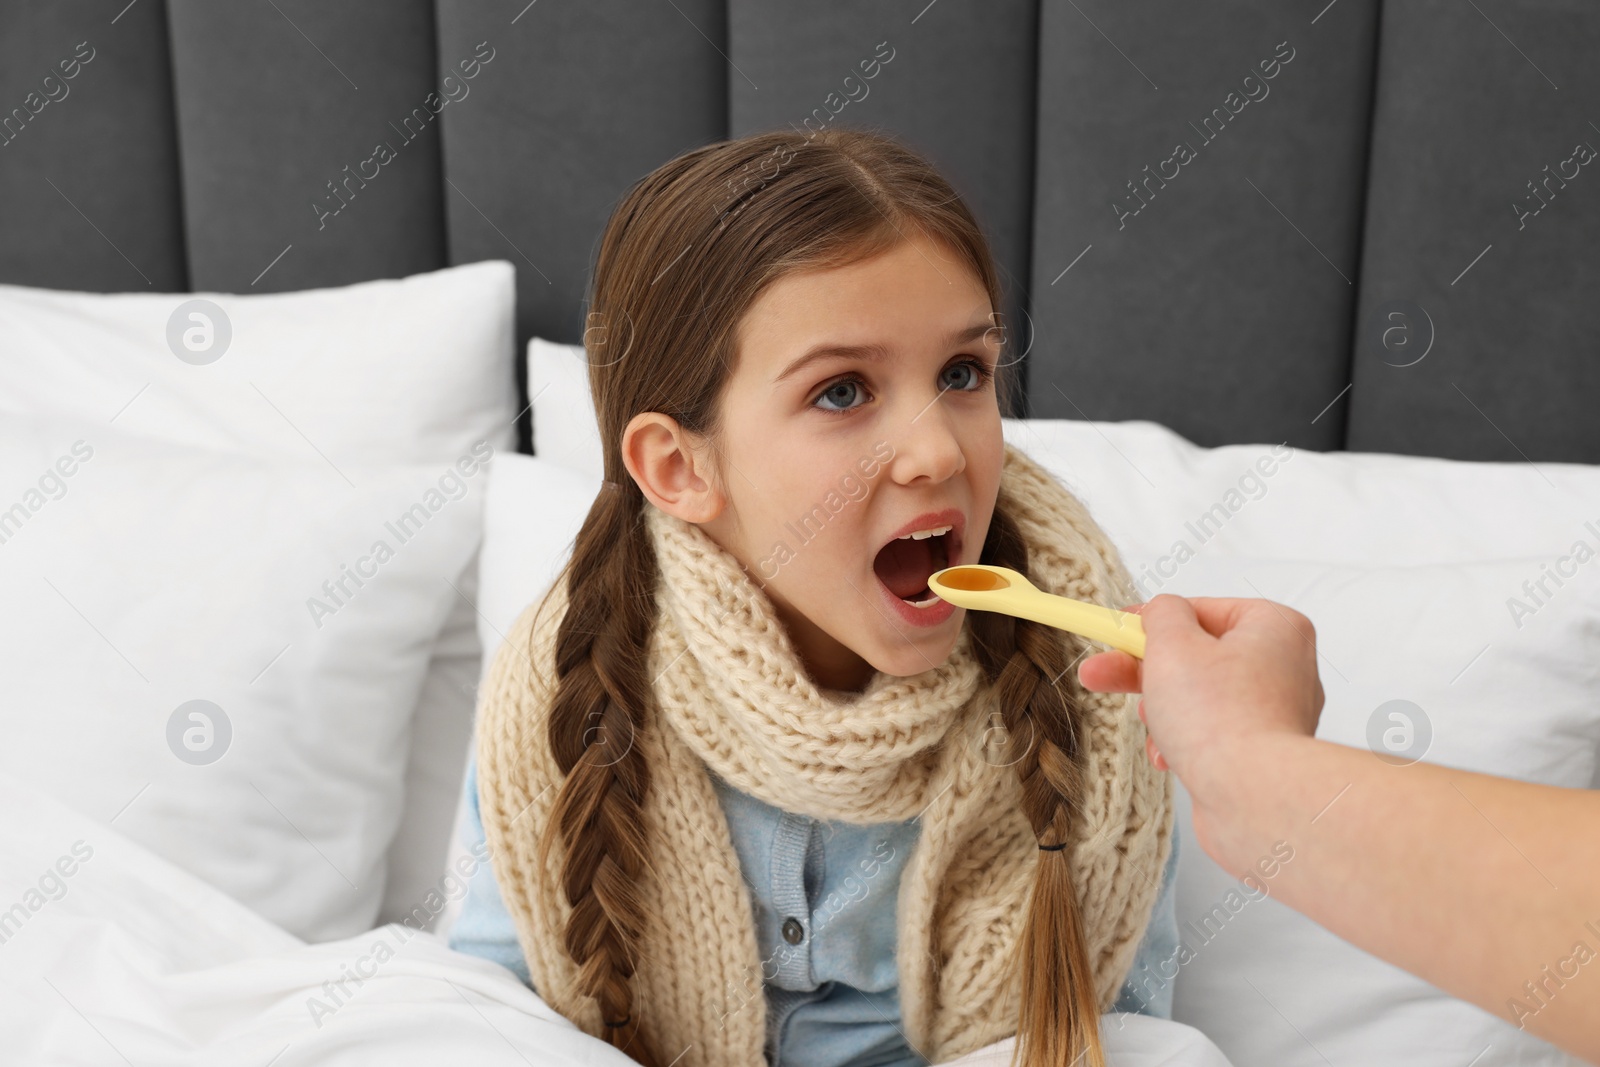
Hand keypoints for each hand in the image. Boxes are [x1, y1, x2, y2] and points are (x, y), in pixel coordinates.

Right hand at [1078, 595, 1324, 780]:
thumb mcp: (1172, 644)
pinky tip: (1169, 757)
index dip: (1152, 621)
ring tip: (1151, 727)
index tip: (1119, 630)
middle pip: (1198, 655)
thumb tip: (1159, 611)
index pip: (1202, 610)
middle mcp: (1285, 666)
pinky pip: (1212, 733)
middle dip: (1142, 670)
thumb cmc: (1220, 718)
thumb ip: (1160, 615)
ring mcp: (1276, 713)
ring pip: (1200, 697)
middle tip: (1099, 673)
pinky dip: (1184, 741)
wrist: (1252, 798)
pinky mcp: (1263, 752)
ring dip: (1163, 710)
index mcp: (1274, 627)